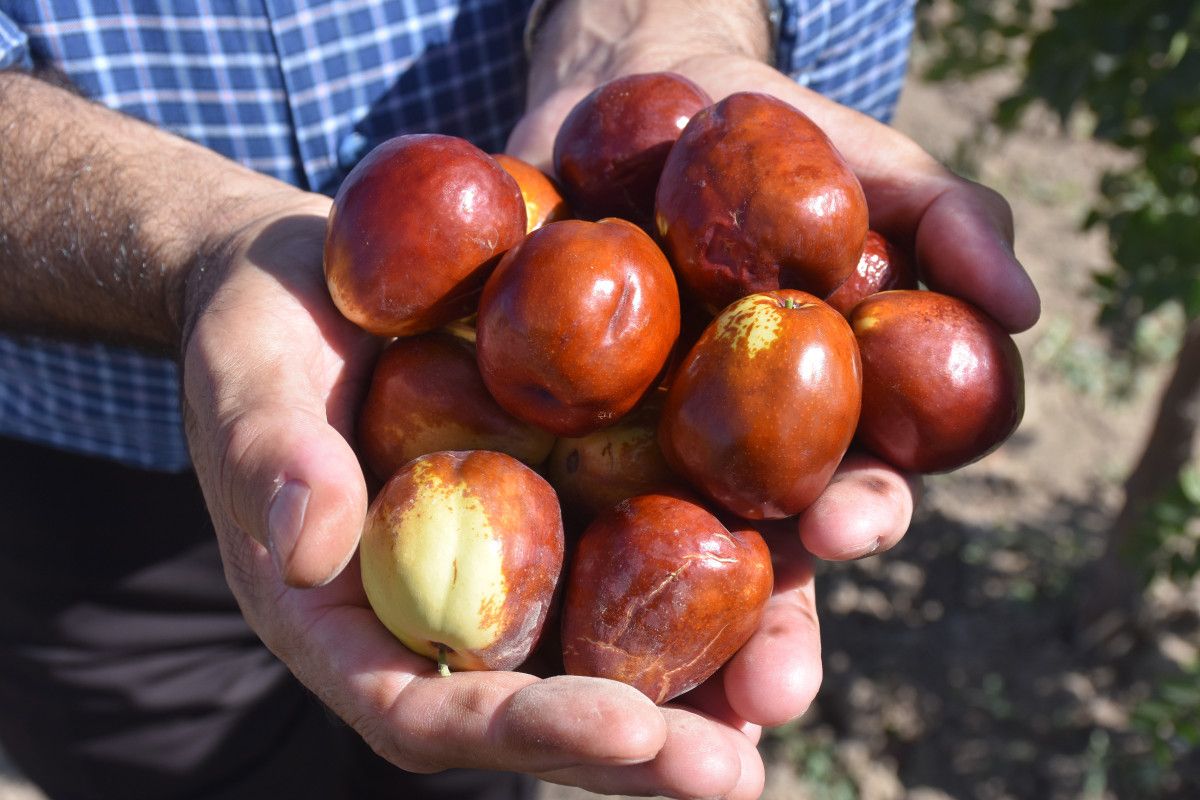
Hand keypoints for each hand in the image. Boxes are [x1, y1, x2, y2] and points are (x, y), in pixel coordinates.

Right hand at [177, 194, 760, 797]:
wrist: (319, 276)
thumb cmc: (258, 336)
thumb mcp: (244, 382)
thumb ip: (268, 460)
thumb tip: (310, 545)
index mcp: (358, 619)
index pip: (433, 711)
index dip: (527, 731)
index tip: (625, 732)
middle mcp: (454, 606)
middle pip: (546, 700)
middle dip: (642, 746)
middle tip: (734, 771)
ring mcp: (522, 552)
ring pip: (613, 636)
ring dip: (707, 674)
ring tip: (789, 691)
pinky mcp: (574, 484)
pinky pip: (645, 533)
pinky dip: (718, 554)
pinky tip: (802, 552)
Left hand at [506, 44, 1039, 796]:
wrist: (626, 101)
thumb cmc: (769, 135)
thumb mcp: (866, 162)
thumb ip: (949, 222)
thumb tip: (1023, 308)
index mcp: (810, 422)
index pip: (846, 488)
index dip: (856, 513)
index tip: (854, 524)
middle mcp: (720, 459)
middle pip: (743, 560)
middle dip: (759, 626)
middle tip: (760, 693)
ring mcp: (625, 453)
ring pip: (638, 562)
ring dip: (650, 641)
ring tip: (652, 713)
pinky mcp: (537, 433)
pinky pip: (530, 496)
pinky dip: (527, 550)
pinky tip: (519, 617)